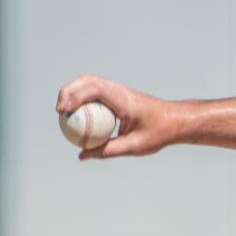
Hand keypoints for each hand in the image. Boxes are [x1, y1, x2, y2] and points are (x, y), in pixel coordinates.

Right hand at [56, 74, 180, 159]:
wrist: (176, 121)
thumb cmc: (160, 132)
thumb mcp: (135, 146)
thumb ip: (108, 150)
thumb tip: (82, 156)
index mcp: (124, 99)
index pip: (95, 89)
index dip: (75, 96)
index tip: (63, 111)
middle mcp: (119, 90)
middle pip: (87, 80)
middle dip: (68, 91)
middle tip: (59, 112)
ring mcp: (118, 91)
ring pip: (89, 83)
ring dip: (73, 93)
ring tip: (63, 113)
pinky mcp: (117, 96)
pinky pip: (95, 93)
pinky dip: (82, 100)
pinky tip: (77, 118)